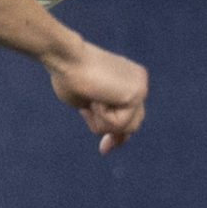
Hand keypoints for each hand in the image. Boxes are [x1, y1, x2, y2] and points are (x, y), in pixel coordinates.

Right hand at [45, 39, 148, 153]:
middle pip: (133, 123)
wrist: (66, 58)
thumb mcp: (87, 102)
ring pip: (126, 127)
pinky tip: (96, 98)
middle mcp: (139, 82)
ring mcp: (140, 87)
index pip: (131, 113)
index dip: (119, 133)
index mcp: (128, 80)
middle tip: (104, 149)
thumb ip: (101, 114)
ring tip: (91, 102)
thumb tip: (108, 137)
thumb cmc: (67, 76)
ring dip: (101, 122)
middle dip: (116, 136)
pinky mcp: (136, 93)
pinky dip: (102, 117)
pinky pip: (119, 124)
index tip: (105, 148)